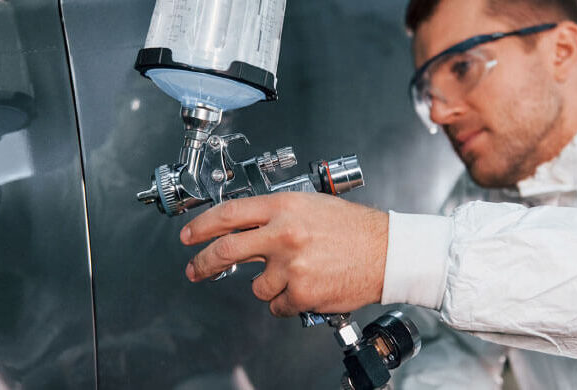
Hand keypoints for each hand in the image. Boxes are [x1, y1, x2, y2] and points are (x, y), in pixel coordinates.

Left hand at [180, 192, 388, 316]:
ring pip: (256, 286)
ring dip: (268, 285)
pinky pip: (277, 305)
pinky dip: (287, 301)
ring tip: (295, 274)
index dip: (202, 226)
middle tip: (195, 269)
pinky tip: (307, 286)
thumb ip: (276, 215)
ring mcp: (291, 265)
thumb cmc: (354, 228)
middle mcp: (283, 234)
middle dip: (203, 263)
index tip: (189, 235)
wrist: (386, 252)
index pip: (229, 214)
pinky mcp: (300, 293)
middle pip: (225, 250)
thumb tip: (244, 227)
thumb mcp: (311, 206)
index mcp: (284, 208)